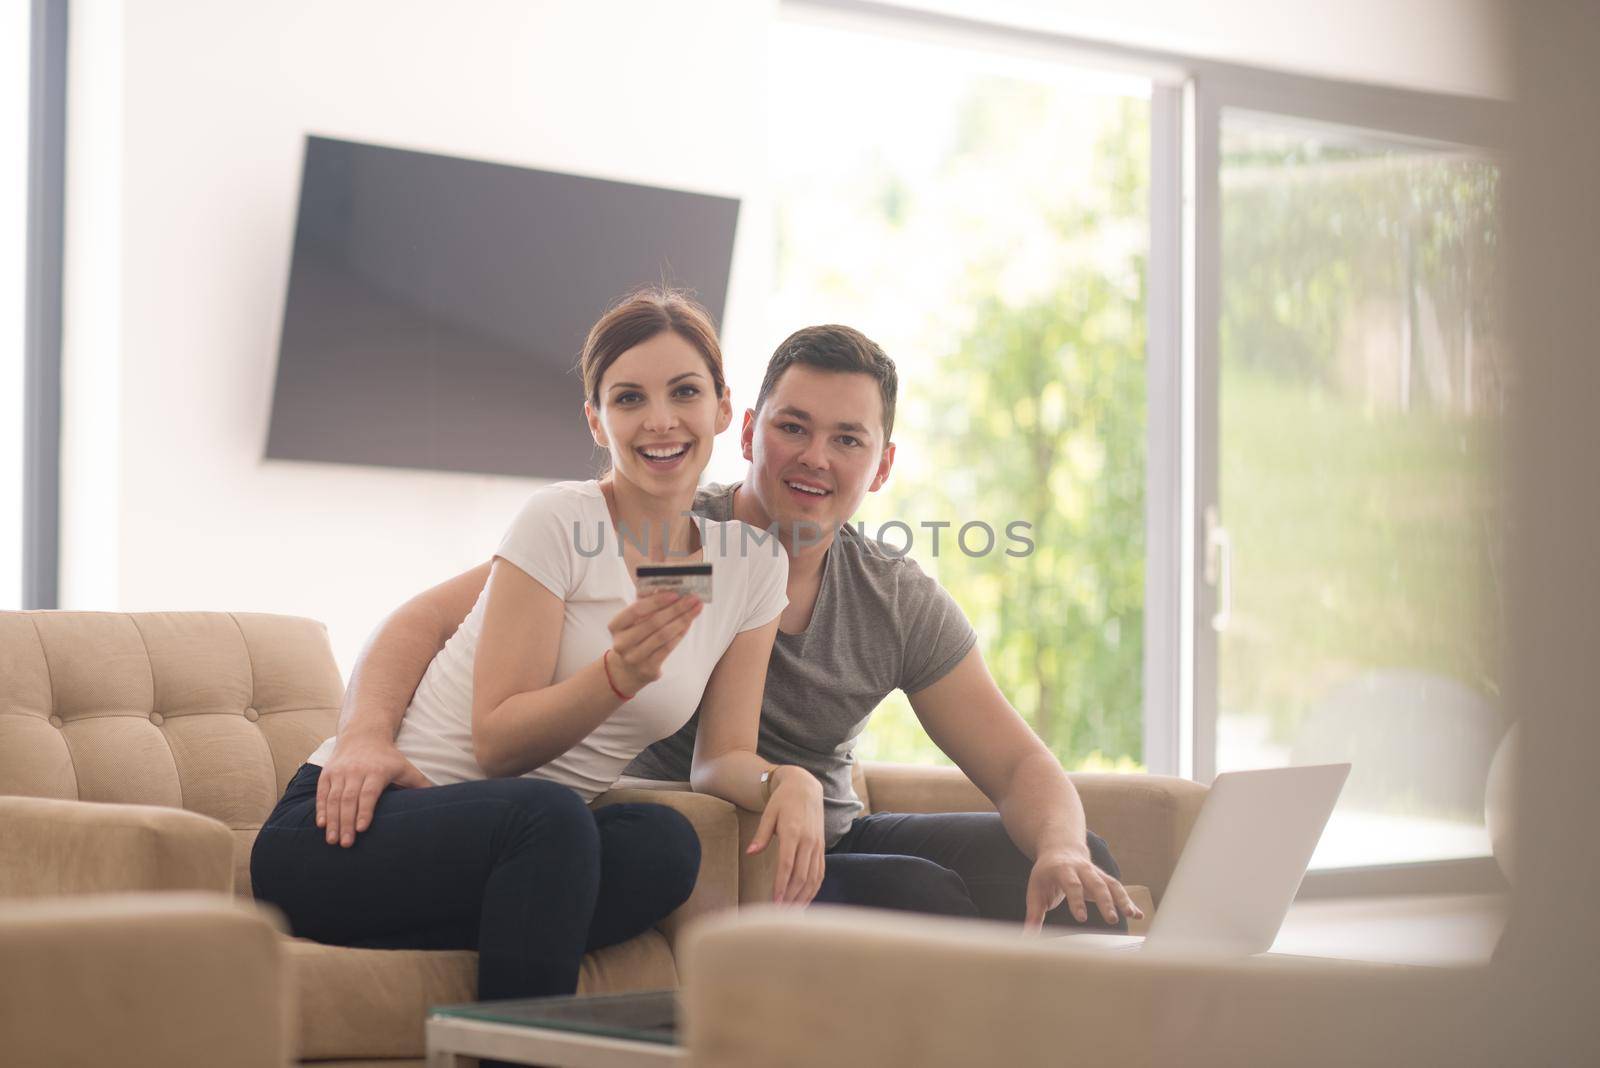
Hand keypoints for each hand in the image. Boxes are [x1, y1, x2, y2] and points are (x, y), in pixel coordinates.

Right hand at [315, 731, 431, 846]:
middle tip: (346, 844)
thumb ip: (420, 785)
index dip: (365, 811)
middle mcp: (356, 770)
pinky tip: (322, 825)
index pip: (369, 793)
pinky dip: (321, 809)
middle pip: (349, 799)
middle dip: (346, 823)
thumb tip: (441, 801)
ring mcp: (340, 772)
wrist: (364, 735)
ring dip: (332, 821)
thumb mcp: (406, 768)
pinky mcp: (328, 773)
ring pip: (334, 798)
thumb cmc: (388, 758)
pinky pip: (322, 793)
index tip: (362, 829)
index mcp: (377, 771)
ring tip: (333, 841)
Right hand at [606, 592, 703, 695]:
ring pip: (663, 636)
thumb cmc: (634, 637)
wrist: (627, 670)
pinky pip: (668, 648)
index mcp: (615, 626)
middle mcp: (622, 643)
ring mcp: (634, 658)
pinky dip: (680, 634)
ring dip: (682, 620)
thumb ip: (645, 604)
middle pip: (654, 623)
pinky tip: (689, 623)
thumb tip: (667, 587)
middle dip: (676, 609)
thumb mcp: (632, 621)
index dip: (657, 601)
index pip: (636, 610)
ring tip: (695, 609)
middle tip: (692, 599)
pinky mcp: (648, 669)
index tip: (675, 593)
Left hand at [746, 766, 826, 905]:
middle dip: (790, 897)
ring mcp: (817, 845)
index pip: (787, 865)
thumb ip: (761, 835)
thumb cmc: (783, 801)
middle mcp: (808, 841)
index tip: (775, 901)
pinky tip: (805, 900)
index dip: (781, 885)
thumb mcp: (768, 814)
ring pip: (813, 878)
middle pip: (801, 876)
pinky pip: (820, 873)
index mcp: (793, 832)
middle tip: (780, 915)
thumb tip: (750, 853)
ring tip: (792, 914)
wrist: (806, 788)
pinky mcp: (821, 848)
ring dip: (803, 897)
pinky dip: (813, 889)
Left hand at [1024, 847, 1144, 929]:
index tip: (1081, 918)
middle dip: (1105, 901)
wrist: (1061, 849)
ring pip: (1112, 884)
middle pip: (1096, 883)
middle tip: (1111, 920)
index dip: (1076, 901)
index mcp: (1063, 869)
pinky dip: (1129, 901)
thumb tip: (1028, 938)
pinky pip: (1118, 889)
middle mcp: (1082, 869)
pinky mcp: (1105, 879)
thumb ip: (1034, 913)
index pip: (1071, 885)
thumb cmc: (1046, 874)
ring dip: (1123, 899)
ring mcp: (1096, 872)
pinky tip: (1139, 915)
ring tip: (1133, 915)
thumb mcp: (1035, 890)